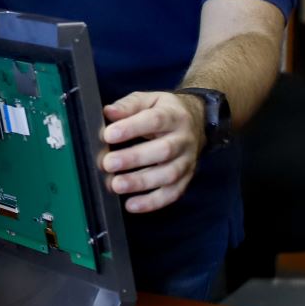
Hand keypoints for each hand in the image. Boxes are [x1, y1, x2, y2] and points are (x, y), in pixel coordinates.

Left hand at [98, 91, 204, 213]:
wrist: (197, 121)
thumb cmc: (165, 111)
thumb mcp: (149, 100)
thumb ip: (128, 105)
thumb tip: (109, 113)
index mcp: (173, 116)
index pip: (154, 120)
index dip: (131, 128)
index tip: (108, 135)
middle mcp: (184, 139)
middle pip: (163, 150)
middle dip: (134, 158)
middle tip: (108, 163)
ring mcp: (187, 160)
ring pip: (168, 174)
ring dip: (141, 182)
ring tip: (116, 185)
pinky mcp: (186, 178)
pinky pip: (172, 193)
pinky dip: (152, 202)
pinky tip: (131, 205)